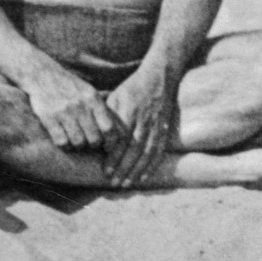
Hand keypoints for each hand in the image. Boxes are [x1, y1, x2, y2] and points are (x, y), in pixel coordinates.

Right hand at [23, 64, 120, 152]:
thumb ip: (100, 108)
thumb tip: (116, 130)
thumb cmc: (69, 86)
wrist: (42, 74)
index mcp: (93, 99)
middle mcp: (80, 106)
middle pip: (94, 139)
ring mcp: (64, 112)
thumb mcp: (88, 91)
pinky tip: (63, 138)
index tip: (108, 148)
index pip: (109, 128)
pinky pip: (61, 141)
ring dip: (77, 146)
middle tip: (89, 143)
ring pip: (78, 142)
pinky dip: (64, 144)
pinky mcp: (49, 118)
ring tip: (75, 141)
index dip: (111, 142)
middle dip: (93, 145)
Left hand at [103, 65, 178, 188]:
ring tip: (127, 184)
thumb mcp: (116, 96)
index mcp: (130, 111)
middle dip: (124, 168)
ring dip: (137, 170)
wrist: (159, 76)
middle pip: (134, 149)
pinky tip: (144, 177)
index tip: (106, 170)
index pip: (121, 139)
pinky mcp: (164, 129)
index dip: (114, 156)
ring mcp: (156, 125)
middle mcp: (144, 120)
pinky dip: (152, 165)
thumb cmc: (133, 88)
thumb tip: (97, 137)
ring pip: (147, 152)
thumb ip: (107, 116)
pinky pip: (158, 150)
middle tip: (114, 183)